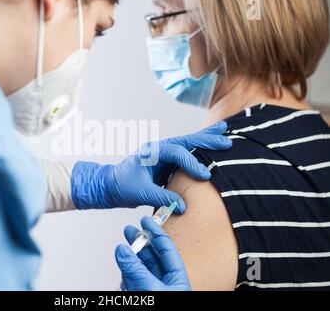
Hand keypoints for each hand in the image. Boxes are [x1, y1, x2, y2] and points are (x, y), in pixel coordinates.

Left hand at [71, 121, 231, 212]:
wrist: (111, 186)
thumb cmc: (122, 187)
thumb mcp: (140, 193)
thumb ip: (161, 197)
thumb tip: (183, 206)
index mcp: (151, 152)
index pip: (175, 153)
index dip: (191, 163)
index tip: (205, 175)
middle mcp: (159, 149)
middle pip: (185, 141)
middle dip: (206, 140)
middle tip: (226, 140)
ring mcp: (163, 154)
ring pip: (188, 144)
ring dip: (206, 139)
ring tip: (224, 132)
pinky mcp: (167, 162)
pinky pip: (186, 154)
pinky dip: (200, 149)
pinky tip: (212, 146)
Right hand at [115, 216, 190, 290]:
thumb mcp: (152, 289)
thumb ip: (137, 270)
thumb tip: (123, 250)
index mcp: (177, 278)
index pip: (167, 248)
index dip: (156, 232)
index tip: (146, 220)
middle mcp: (166, 283)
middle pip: (152, 256)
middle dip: (140, 243)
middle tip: (130, 230)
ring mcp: (153, 290)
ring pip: (140, 269)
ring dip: (131, 261)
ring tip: (122, 253)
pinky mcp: (142, 296)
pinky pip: (133, 281)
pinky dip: (127, 276)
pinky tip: (124, 274)